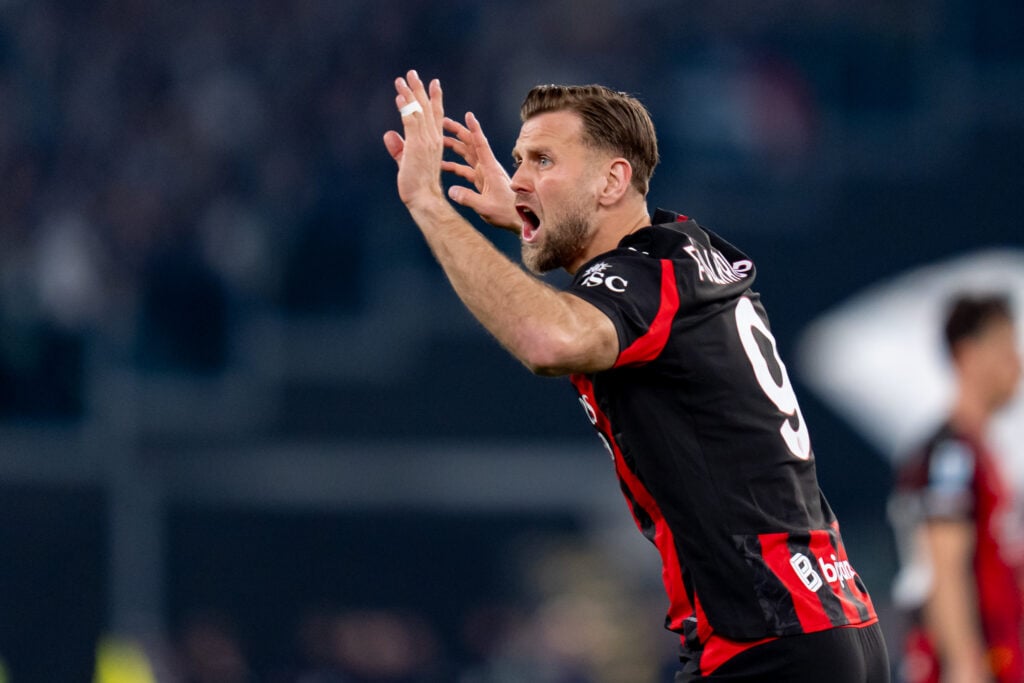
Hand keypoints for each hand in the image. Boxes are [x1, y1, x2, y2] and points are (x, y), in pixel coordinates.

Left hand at [383, 70, 445, 209]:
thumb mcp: (407, 161)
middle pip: (427, 108)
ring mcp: (426, 141)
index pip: (436, 115)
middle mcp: (433, 138)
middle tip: (412, 73)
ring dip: (409, 93)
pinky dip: (405, 107)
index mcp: (435, 141)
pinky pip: (411, 121)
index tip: (434, 83)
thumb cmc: (417, 185)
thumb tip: (389, 134)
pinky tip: (399, 97)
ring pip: (418, 111)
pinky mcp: (417, 145)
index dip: (435, 98)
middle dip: (419, 89)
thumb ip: (399, 147)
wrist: (424, 198)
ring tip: (402, 78)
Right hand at [442, 112, 518, 231]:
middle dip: (458, 132)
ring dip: (454, 146)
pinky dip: (454, 166)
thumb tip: (451, 191)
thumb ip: (468, 198)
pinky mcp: (482, 182)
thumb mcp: (486, 207)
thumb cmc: (507, 213)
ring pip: (467, 155)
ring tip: (439, 140)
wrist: (518, 219)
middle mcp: (487, 167)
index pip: (481, 144)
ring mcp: (484, 174)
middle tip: (443, 122)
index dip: (474, 129)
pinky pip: (466, 170)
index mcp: (490, 169)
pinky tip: (443, 165)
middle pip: (471, 144)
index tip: (468, 115)